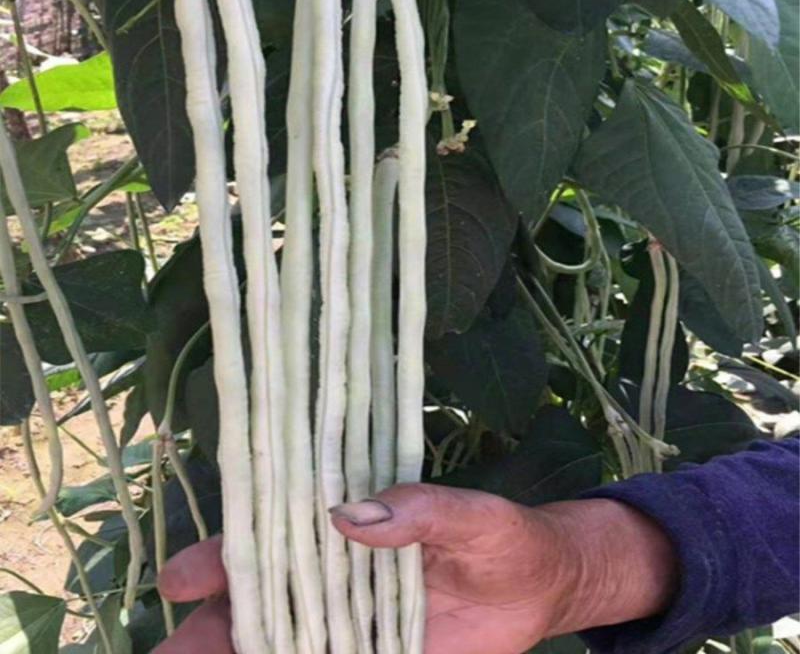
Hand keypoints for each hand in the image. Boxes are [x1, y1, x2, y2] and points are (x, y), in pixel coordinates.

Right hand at [153, 484, 677, 653]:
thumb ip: (418, 508)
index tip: (181, 581)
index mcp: (348, 532)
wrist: (540, 585)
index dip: (223, 558)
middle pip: (261, 605)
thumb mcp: (467, 513)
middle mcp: (338, 580)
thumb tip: (348, 513)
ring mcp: (353, 628)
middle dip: (209, 629)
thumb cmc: (501, 534)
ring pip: (282, 645)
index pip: (273, 540)